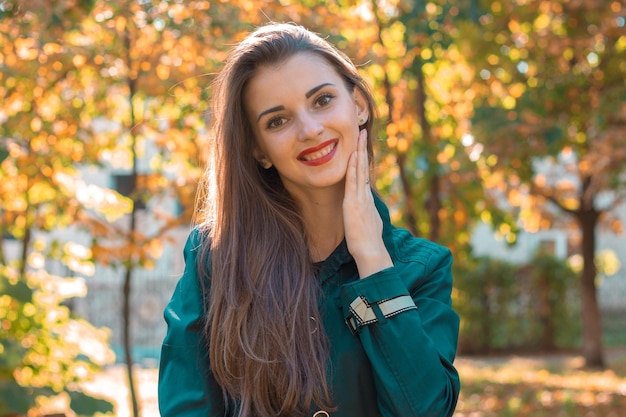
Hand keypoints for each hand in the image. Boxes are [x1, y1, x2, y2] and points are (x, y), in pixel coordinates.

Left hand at [343, 129, 392, 277]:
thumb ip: (367, 216)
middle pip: (365, 167)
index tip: (361, 146)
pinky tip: (353, 156)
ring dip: (359, 152)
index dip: (364, 160)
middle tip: (362, 132)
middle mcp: (365, 196)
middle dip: (363, 149)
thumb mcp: (368, 225)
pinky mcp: (353, 204)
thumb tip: (367, 213)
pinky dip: (354, 167)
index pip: (365, 175)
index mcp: (367, 200)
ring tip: (359, 136)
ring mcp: (360, 199)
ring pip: (360, 170)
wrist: (371, 252)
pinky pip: (353, 181)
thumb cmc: (368, 244)